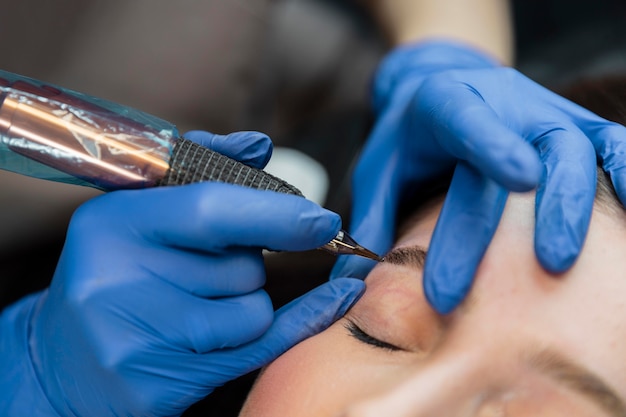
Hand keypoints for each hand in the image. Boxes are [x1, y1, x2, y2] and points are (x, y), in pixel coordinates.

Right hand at [0, 131, 364, 415]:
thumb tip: (258, 144)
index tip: (323, 218)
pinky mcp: (156, 388)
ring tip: (197, 307)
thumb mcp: (141, 215)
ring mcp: (133, 341)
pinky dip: (300, 322)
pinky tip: (335, 300)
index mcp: (110, 224)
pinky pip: (259, 348)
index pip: (210, 209)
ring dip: (246, 303)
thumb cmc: (116, 277)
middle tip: (209, 269)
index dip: (275, 213)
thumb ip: (201, 171)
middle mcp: (115, 282)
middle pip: (241, 265)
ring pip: (252, 310)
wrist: (65, 365)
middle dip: (246, 263)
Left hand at [331, 41, 625, 312]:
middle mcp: (503, 100)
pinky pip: (610, 141)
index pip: (471, 121)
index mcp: (446, 103)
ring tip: (567, 259)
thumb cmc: (406, 137)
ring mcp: (542, 111)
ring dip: (579, 204)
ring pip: (576, 148)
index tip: (520, 179)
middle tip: (544, 267)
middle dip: (539, 209)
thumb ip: (372, 219)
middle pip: (533, 148)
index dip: (496, 146)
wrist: (437, 86)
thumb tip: (352, 284)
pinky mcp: (570, 125)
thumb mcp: (379, 169)